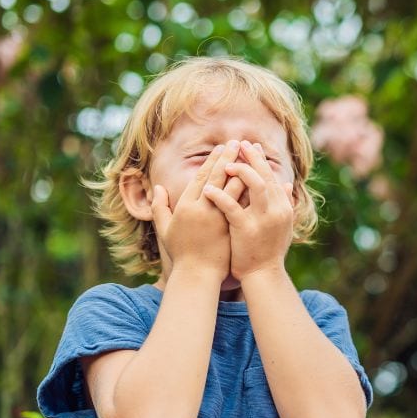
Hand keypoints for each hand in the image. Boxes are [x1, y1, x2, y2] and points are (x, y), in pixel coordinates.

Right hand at [151, 140, 241, 280]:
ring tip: (249, 156)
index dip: (211, 162)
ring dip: (242, 169)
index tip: (220, 149)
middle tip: (236, 143)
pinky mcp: (231, 227)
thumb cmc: (181, 253)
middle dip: (228, 158)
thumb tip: (157, 187)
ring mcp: (218, 218)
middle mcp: (202, 209)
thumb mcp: (165, 229)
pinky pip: (243, 204)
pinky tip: (259, 179)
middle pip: (217, 178)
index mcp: (185, 207)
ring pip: (232, 188)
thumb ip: (160, 207)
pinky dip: (250, 190)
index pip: (201, 178)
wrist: (198, 275)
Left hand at [202, 140, 294, 280]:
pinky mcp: (246, 228)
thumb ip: (285, 204)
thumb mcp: (282, 226)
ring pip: (254, 185)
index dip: (260, 160)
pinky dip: (220, 196)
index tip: (249, 146)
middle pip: (264, 175)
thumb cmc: (269, 251)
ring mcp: (263, 219)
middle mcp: (276, 210)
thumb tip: (287, 184)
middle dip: (251, 157)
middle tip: (237, 143)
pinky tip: (208, 189)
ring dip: (239, 171)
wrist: (264, 275)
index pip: (271, 176)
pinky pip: (231, 207)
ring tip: (224, 163)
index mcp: (282, 207)